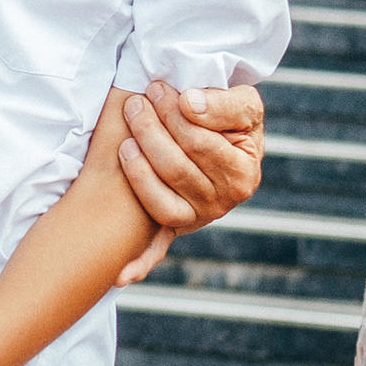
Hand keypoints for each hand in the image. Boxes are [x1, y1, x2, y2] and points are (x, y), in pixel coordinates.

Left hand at [114, 80, 262, 253]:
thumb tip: (189, 104)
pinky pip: (156, 248)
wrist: (222, 135)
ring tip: (124, 138)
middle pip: (176, 168)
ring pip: (159, 197)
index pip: (200, 142)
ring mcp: (197, 217)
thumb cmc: (230, 117)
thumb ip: (223, 103)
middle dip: (150, 132)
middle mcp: (223, 201)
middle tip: (134, 104)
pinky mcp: (174, 226)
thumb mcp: (244, 104)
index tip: (156, 88)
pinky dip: (140, 263)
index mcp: (243, 173)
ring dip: (136, 168)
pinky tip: (121, 276)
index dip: (174, 114)